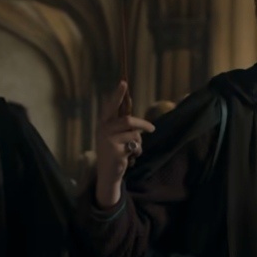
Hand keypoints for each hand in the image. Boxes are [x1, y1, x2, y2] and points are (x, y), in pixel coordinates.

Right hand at [93, 80, 154, 208]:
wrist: (108, 173)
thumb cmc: (114, 151)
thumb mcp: (116, 136)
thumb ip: (123, 124)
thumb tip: (135, 111)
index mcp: (103, 123)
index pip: (110, 106)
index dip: (117, 94)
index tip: (123, 82)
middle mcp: (103, 129)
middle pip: (128, 121)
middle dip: (143, 124)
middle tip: (153, 129)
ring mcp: (108, 140)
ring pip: (134, 134)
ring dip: (139, 142)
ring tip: (135, 149)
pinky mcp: (115, 151)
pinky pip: (134, 145)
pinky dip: (138, 150)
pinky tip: (132, 156)